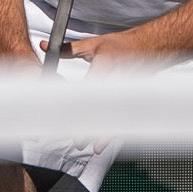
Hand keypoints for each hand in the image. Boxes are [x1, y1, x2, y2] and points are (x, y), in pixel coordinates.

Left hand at [37, 34, 140, 154]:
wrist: (148, 46)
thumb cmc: (120, 45)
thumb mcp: (93, 44)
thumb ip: (67, 49)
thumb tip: (44, 47)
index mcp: (106, 61)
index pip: (90, 85)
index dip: (79, 102)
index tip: (68, 115)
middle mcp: (118, 75)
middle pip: (102, 105)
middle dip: (91, 125)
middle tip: (79, 141)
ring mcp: (128, 88)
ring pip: (114, 115)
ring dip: (105, 133)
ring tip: (95, 147)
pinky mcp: (132, 96)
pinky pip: (123, 116)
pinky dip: (116, 130)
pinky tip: (107, 141)